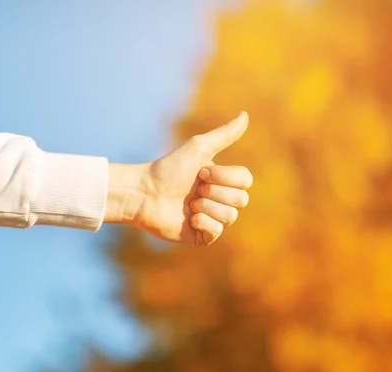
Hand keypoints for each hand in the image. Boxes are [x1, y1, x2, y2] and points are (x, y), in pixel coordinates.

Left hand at [104, 112, 252, 245]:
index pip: (246, 181)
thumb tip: (245, 115)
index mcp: (223, 181)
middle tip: (194, 190)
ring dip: (206, 207)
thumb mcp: (198, 147)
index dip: (225, 176)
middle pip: (241, 200)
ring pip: (230, 216)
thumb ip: (224, 135)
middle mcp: (221, 201)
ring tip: (189, 205)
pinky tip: (189, 218)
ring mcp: (212, 220)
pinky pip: (217, 232)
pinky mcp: (202, 236)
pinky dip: (203, 222)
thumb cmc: (168, 169)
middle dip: (215, 192)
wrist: (145, 193)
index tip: (201, 172)